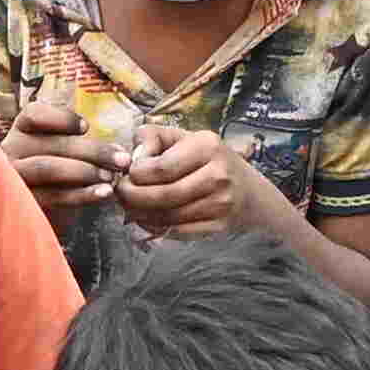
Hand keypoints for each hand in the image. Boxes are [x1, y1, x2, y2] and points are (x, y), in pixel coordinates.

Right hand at [3, 111, 112, 212]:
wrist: (38, 209)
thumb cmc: (58, 169)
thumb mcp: (63, 149)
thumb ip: (83, 144)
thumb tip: (118, 152)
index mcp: (22, 128)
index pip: (35, 114)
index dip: (62, 118)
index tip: (87, 127)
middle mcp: (12, 149)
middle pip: (50, 144)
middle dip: (92, 151)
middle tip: (122, 159)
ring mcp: (14, 177)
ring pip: (49, 169)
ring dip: (85, 171)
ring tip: (111, 176)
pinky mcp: (24, 202)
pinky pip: (54, 196)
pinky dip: (82, 195)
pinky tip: (104, 193)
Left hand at [107, 119, 240, 239]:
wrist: (250, 192)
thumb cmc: (207, 160)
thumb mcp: (183, 137)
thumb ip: (152, 137)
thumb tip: (131, 158)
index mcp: (207, 146)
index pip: (160, 167)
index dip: (135, 175)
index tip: (125, 174)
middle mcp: (218, 175)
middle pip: (162, 194)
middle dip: (132, 198)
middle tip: (120, 195)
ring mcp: (220, 204)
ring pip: (168, 216)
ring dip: (141, 215)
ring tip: (129, 207)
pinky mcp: (219, 226)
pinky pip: (178, 231)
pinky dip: (156, 228)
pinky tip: (147, 220)